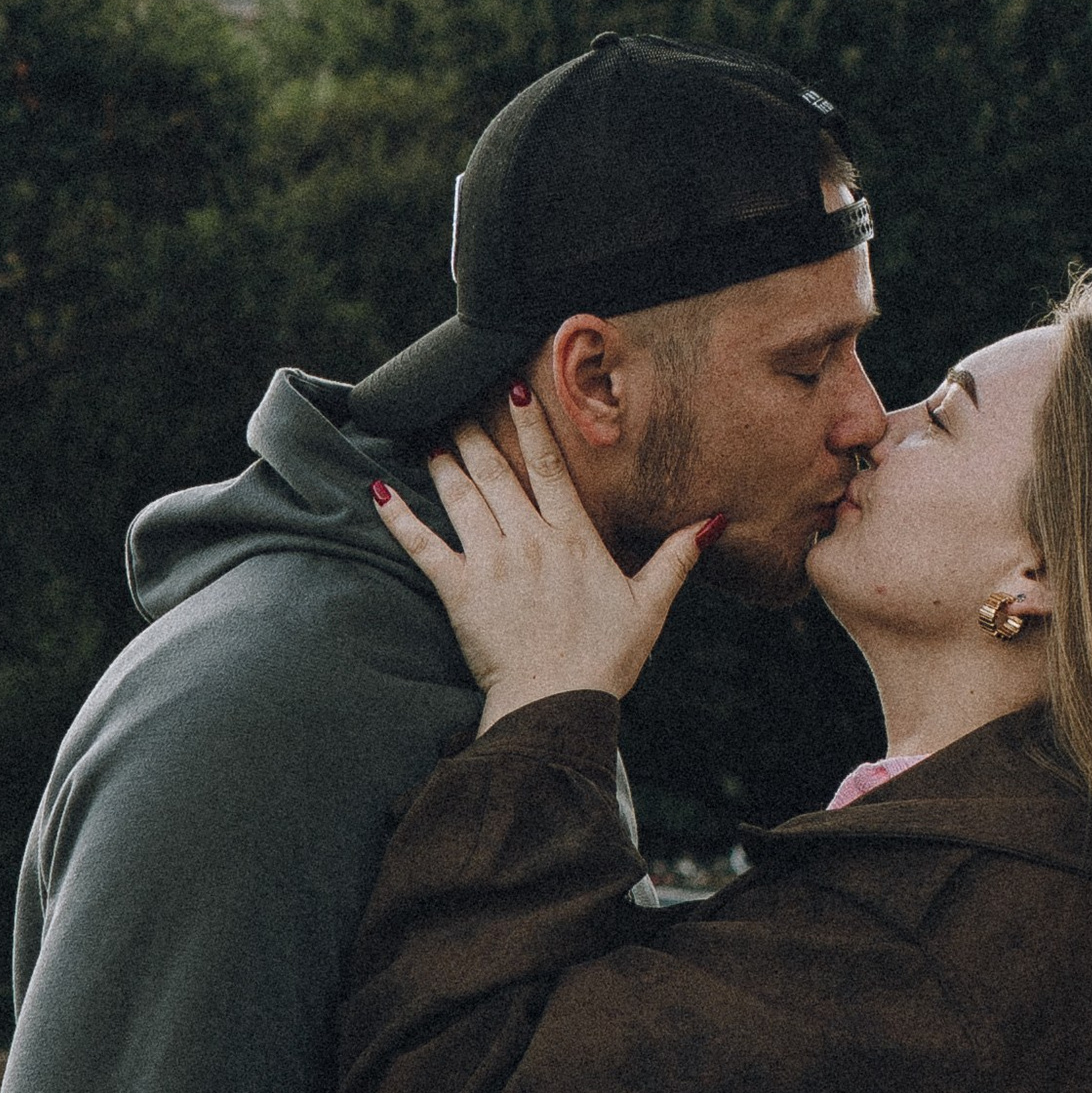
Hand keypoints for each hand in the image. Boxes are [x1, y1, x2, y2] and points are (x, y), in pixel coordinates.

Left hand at [369, 389, 716, 725]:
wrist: (558, 701)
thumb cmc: (606, 658)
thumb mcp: (651, 606)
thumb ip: (676, 558)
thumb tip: (711, 521)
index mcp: (573, 539)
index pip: (550, 468)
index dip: (531, 427)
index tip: (514, 392)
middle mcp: (530, 540)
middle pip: (498, 473)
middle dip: (475, 434)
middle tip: (455, 403)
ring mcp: (492, 563)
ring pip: (462, 498)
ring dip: (443, 463)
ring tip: (429, 435)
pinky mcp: (459, 591)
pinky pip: (424, 546)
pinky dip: (401, 517)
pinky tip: (381, 491)